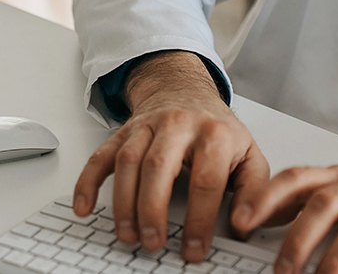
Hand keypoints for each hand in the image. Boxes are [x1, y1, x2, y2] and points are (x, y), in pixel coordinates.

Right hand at [73, 51, 271, 263]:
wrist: (186, 89)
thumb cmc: (218, 129)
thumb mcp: (249, 154)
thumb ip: (253, 191)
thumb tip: (245, 224)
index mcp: (214, 134)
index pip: (206, 181)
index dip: (199, 219)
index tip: (194, 249)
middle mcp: (178, 126)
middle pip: (159, 167)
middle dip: (153, 210)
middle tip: (152, 242)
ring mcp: (147, 127)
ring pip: (128, 162)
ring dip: (123, 202)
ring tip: (127, 234)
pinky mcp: (124, 131)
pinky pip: (101, 155)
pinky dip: (88, 181)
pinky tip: (84, 206)